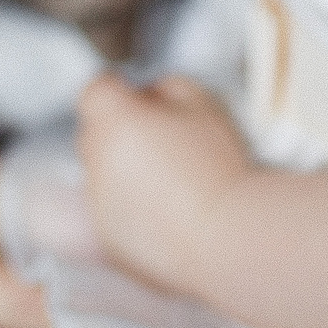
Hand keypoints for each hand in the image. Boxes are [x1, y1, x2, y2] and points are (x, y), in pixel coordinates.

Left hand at [73, 72, 251, 296]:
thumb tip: (151, 94)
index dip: (118, 91)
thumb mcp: (204, 104)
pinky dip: (132, 209)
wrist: (232, 239)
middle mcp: (98, 163)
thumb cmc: (221, 172)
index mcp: (115, 122)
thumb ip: (167, 87)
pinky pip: (112, 213)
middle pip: (95, 133)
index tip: (136, 96)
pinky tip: (170, 213)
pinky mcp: (109, 240)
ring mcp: (99, 205)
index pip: (95, 91)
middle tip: (165, 140)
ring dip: (126, 172)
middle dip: (121, 131)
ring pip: (103, 175)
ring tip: (173, 183)